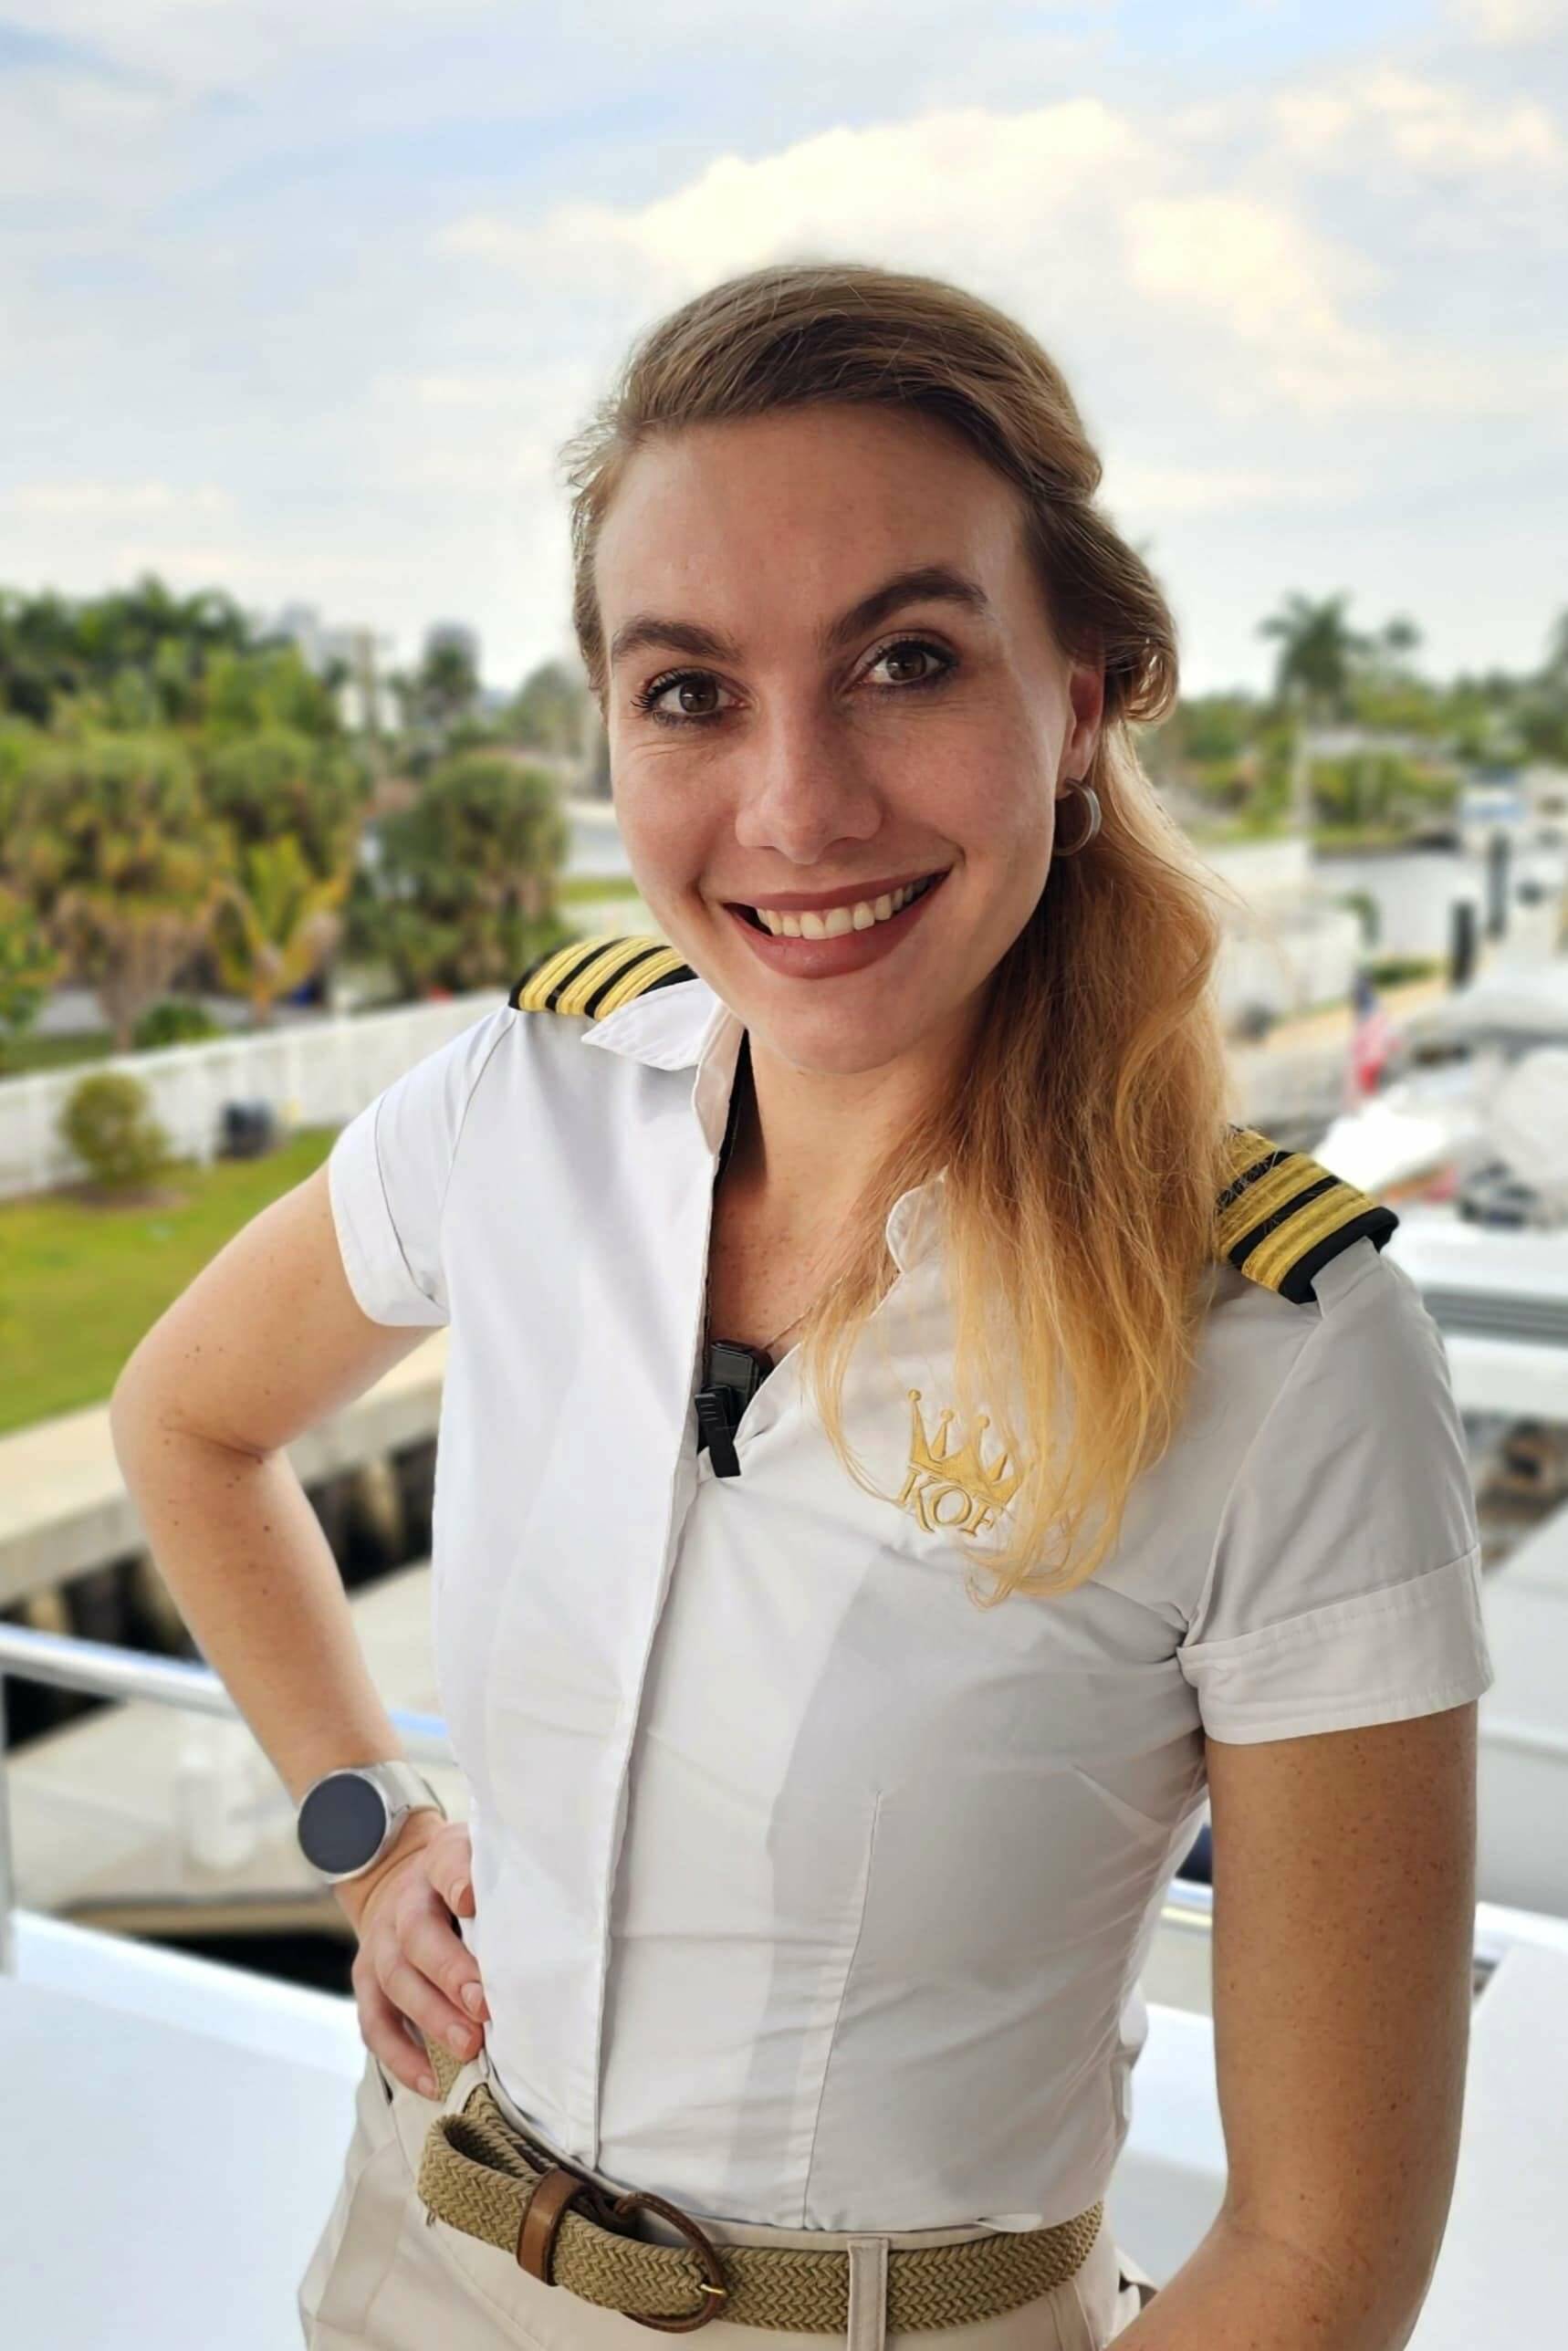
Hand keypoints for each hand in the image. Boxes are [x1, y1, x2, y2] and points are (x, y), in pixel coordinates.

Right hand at [341, 1813, 489, 2097]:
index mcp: (438, 1863)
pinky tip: (433, 2081)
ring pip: (395, 1981)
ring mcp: (380, 1944)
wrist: (401, 1882)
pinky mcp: (367, 1983)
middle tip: (483, 2004)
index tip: (470, 1900)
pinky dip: (401, 2056)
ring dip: (431, 2017)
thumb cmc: (466, 1884)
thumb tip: (562, 1913)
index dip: (455, 1879)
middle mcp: (403, 1903)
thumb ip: (511, 1878)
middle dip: (449, 1971)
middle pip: (416, 1933)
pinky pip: (375, 2024)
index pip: (445, 1863)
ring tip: (468, 2046)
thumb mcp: (485, 1860)